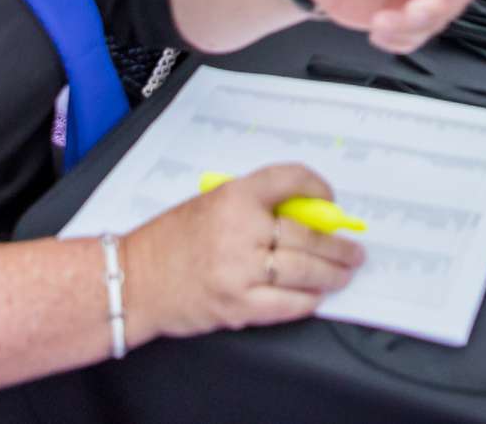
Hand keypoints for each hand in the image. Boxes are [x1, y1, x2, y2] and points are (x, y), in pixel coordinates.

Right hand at [120, 163, 365, 345]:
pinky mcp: (237, 305)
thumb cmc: (166, 243)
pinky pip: (287, 303)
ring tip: (343, 273)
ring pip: (304, 270)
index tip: (329, 199)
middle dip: (337, 244)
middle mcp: (240, 230)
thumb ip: (251, 205)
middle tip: (351, 249)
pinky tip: (316, 296)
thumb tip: (301, 214)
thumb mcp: (209, 204)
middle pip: (307, 234)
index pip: (289, 180)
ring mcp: (240, 271)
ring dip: (332, 272)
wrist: (133, 281)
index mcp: (233, 197)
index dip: (317, 188)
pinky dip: (307, 300)